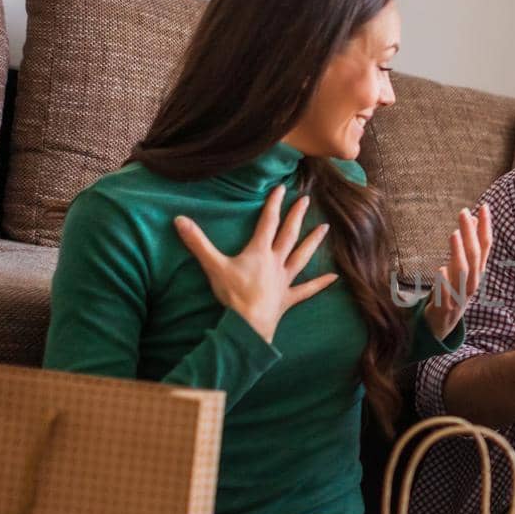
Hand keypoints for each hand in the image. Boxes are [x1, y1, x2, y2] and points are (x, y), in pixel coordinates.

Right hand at [174, 185, 335, 343]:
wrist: (248, 325)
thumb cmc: (233, 295)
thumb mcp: (213, 266)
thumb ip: (197, 242)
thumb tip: (179, 220)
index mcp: (259, 252)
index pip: (268, 223)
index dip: (273, 204)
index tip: (281, 188)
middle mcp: (276, 262)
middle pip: (288, 235)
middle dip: (296, 217)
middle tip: (306, 201)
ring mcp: (284, 281)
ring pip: (302, 257)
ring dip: (313, 242)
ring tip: (325, 228)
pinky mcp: (288, 299)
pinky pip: (307, 290)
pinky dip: (320, 284)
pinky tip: (334, 278)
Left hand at [424, 204, 491, 340]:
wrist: (443, 325)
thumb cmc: (453, 291)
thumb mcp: (463, 268)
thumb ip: (468, 245)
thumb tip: (473, 217)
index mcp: (477, 273)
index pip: (485, 247)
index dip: (486, 227)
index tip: (484, 207)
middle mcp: (472, 283)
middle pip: (474, 257)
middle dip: (471, 234)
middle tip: (464, 213)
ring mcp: (460, 297)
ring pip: (463, 274)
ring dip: (459, 254)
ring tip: (454, 234)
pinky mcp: (445, 309)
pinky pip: (446, 296)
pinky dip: (445, 284)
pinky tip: (440, 270)